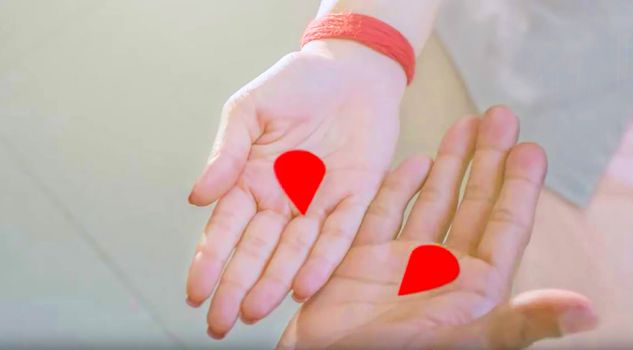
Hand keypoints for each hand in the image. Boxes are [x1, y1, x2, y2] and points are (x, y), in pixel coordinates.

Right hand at [186, 40, 407, 337]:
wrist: (352, 71)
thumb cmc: (297, 84)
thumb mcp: (251, 109)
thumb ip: (227, 152)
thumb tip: (196, 197)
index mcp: (251, 180)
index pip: (226, 228)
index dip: (210, 260)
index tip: (195, 293)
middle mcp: (282, 200)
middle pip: (256, 250)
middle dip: (237, 286)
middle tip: (220, 324)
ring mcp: (318, 203)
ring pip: (293, 251)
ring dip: (274, 281)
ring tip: (255, 311)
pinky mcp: (356, 198)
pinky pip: (338, 235)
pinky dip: (321, 260)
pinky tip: (303, 287)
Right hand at [279, 107, 597, 348]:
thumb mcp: (464, 341)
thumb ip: (519, 323)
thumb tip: (587, 311)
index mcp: (473, 291)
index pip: (505, 227)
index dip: (520, 186)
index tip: (531, 147)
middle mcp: (441, 273)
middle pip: (473, 205)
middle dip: (488, 160)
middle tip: (500, 116)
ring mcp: (401, 264)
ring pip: (433, 202)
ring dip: (449, 164)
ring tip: (464, 124)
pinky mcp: (362, 260)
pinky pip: (384, 213)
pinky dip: (399, 187)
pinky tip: (416, 160)